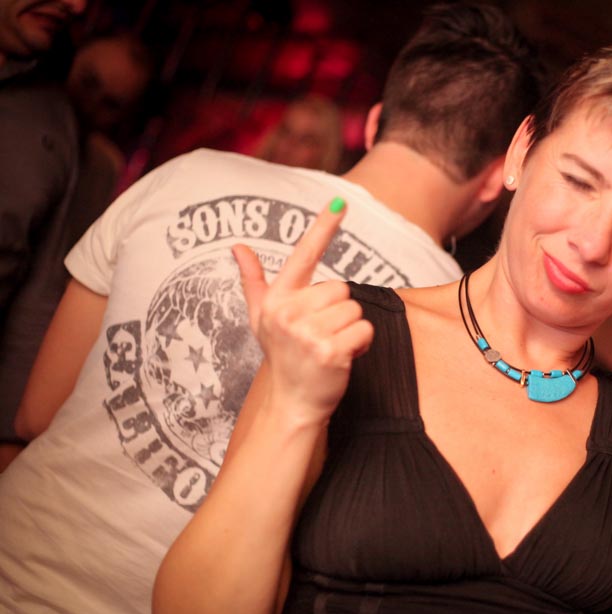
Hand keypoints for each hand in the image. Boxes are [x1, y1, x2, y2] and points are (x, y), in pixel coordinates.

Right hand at [232, 198, 373, 424]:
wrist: (293, 402)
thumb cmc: (284, 356)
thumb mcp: (263, 318)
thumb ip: (254, 281)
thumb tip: (237, 248)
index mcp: (277, 299)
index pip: (304, 254)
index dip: (323, 227)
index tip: (340, 202)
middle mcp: (289, 313)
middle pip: (341, 289)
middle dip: (340, 312)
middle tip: (324, 334)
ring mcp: (309, 333)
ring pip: (355, 310)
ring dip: (351, 329)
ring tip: (332, 347)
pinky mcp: (330, 351)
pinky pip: (363, 330)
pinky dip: (361, 344)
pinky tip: (343, 357)